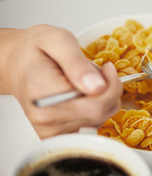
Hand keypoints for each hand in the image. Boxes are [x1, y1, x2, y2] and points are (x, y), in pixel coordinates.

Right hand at [1, 25, 122, 138]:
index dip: (111, 86)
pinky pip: (90, 126)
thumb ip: (78, 63)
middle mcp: (44, 116)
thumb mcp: (58, 40)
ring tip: (84, 82)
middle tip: (98, 72)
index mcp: (43, 92)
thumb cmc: (36, 49)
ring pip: (99, 120)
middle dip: (109, 91)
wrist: (17, 63)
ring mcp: (49, 129)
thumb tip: (97, 86)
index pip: (94, 105)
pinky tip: (82, 97)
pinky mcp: (56, 134)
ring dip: (101, 99)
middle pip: (99, 113)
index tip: (107, 68)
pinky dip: (95, 110)